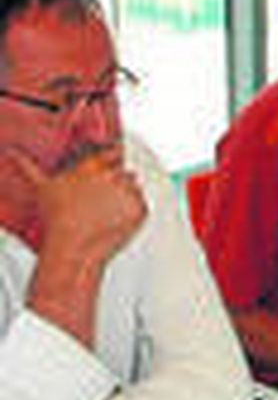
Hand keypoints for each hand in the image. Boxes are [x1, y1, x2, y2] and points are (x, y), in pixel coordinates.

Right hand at [10, 146, 145, 262]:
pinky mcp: (141, 208)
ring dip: (124, 197)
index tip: (108, 169)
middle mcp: (114, 175)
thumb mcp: (42, 187)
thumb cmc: (57, 218)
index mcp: (93, 166)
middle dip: (115, 183)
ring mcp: (129, 192)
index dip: (111, 160)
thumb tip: (14, 153)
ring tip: (104, 213)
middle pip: (124, 172)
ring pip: (133, 188)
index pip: (112, 152)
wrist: (73, 247)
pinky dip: (132, 213)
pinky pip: (141, 206)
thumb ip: (29, 165)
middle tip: (99, 202)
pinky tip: (113, 221)